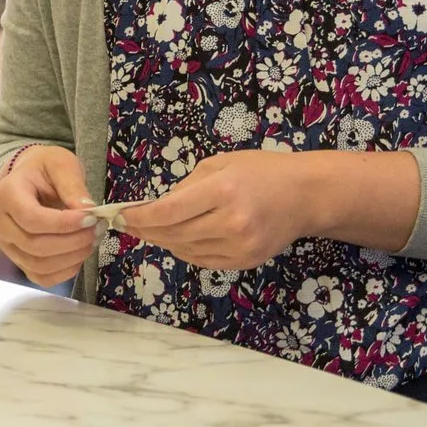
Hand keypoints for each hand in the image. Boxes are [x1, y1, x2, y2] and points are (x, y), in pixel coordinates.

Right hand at [0, 144, 98, 284]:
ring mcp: (7, 245)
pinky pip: (40, 277)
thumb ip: (73, 186)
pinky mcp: (19, 260)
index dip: (64, 224)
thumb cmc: (45, 169)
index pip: (32, 219)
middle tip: (97, 230)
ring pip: (38, 265)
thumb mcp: (61, 164)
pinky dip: (64, 272)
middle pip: (34, 245)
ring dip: (71, 258)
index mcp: (6, 194)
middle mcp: (0, 223)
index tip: (91, 218)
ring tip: (92, 241)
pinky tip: (80, 255)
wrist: (30, 179)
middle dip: (72, 242)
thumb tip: (88, 211)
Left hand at [118, 150, 319, 271]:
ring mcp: (239, 246)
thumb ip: (187, 186)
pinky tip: (178, 240)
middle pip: (174, 234)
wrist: (305, 196)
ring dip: (164, 242)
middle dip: (147, 231)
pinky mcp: (244, 262)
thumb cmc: (262, 171)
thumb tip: (154, 207)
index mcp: (222, 190)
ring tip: (151, 231)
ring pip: (185, 250)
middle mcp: (230, 222)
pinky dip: (185, 251)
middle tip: (129, 225)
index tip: (121, 217)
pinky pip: (202, 260)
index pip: (169, 212)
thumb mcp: (221, 164)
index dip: (140, 218)